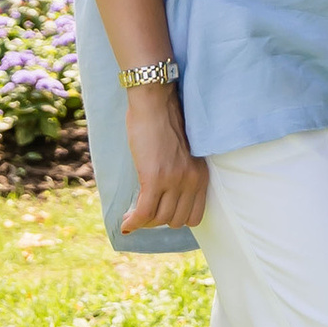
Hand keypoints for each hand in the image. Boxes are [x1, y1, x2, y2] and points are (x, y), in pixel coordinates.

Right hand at [122, 85, 208, 235]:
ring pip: (159, 219)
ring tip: (132, 216)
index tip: (161, 215)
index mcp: (201, 175)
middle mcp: (191, 180)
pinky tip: (126, 223)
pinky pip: (144, 213)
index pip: (195, 216)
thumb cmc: (165, 123)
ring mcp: (174, 180)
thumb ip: (181, 175)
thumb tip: (166, 198)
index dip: (175, 219)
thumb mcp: (183, 155)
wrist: (155, 103)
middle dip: (158, 221)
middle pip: (176, 220)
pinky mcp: (154, 178)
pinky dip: (133, 223)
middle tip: (143, 213)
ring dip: (144, 221)